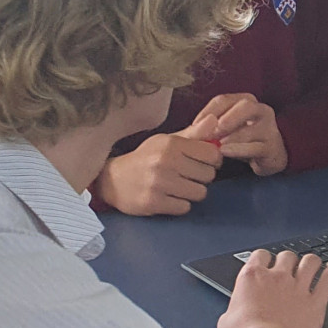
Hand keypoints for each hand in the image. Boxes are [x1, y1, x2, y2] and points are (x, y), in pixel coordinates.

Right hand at [96, 133, 224, 215]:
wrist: (113, 180)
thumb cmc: (146, 159)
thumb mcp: (167, 141)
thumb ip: (193, 134)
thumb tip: (215, 120)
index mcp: (171, 144)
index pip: (212, 154)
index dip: (213, 160)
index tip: (205, 163)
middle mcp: (165, 161)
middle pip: (208, 175)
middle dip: (201, 178)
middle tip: (187, 176)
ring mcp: (159, 183)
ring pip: (200, 193)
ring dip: (192, 192)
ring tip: (178, 187)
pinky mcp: (154, 202)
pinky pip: (185, 207)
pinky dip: (179, 205)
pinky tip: (168, 197)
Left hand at [191, 93, 288, 176]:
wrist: (267, 157)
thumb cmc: (240, 140)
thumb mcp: (223, 131)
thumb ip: (206, 128)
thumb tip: (195, 127)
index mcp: (246, 101)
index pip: (224, 100)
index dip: (207, 112)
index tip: (195, 127)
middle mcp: (261, 110)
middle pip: (245, 106)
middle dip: (227, 118)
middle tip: (212, 132)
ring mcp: (269, 128)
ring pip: (251, 128)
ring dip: (231, 137)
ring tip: (217, 146)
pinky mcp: (272, 148)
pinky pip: (255, 147)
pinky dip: (238, 150)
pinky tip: (225, 152)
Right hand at [218, 249, 327, 327]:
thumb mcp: (226, 321)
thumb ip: (233, 310)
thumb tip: (233, 317)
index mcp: (253, 277)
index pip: (260, 255)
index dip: (264, 258)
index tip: (266, 263)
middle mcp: (277, 277)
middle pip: (287, 255)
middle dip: (288, 260)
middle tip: (289, 268)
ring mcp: (298, 287)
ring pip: (310, 261)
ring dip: (311, 262)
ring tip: (312, 265)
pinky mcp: (316, 301)